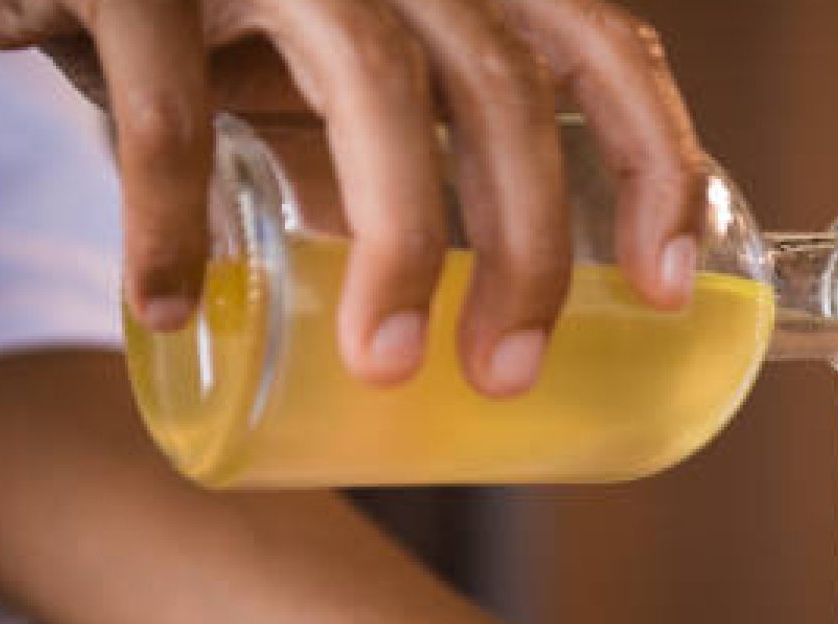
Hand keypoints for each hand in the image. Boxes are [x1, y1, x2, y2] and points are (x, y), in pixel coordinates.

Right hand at [0, 0, 704, 391]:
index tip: (667, 287)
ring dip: (397, 245)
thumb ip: (400, 151)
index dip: (654, 161)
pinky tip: (171, 307)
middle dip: (527, 245)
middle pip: (502, 87)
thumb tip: (464, 305)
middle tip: (509, 373)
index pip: (599, 46)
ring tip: (385, 368)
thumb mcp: (333, 68)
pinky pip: (170, 110)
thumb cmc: (213, 10)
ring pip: (374, 87)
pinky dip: (170, 222)